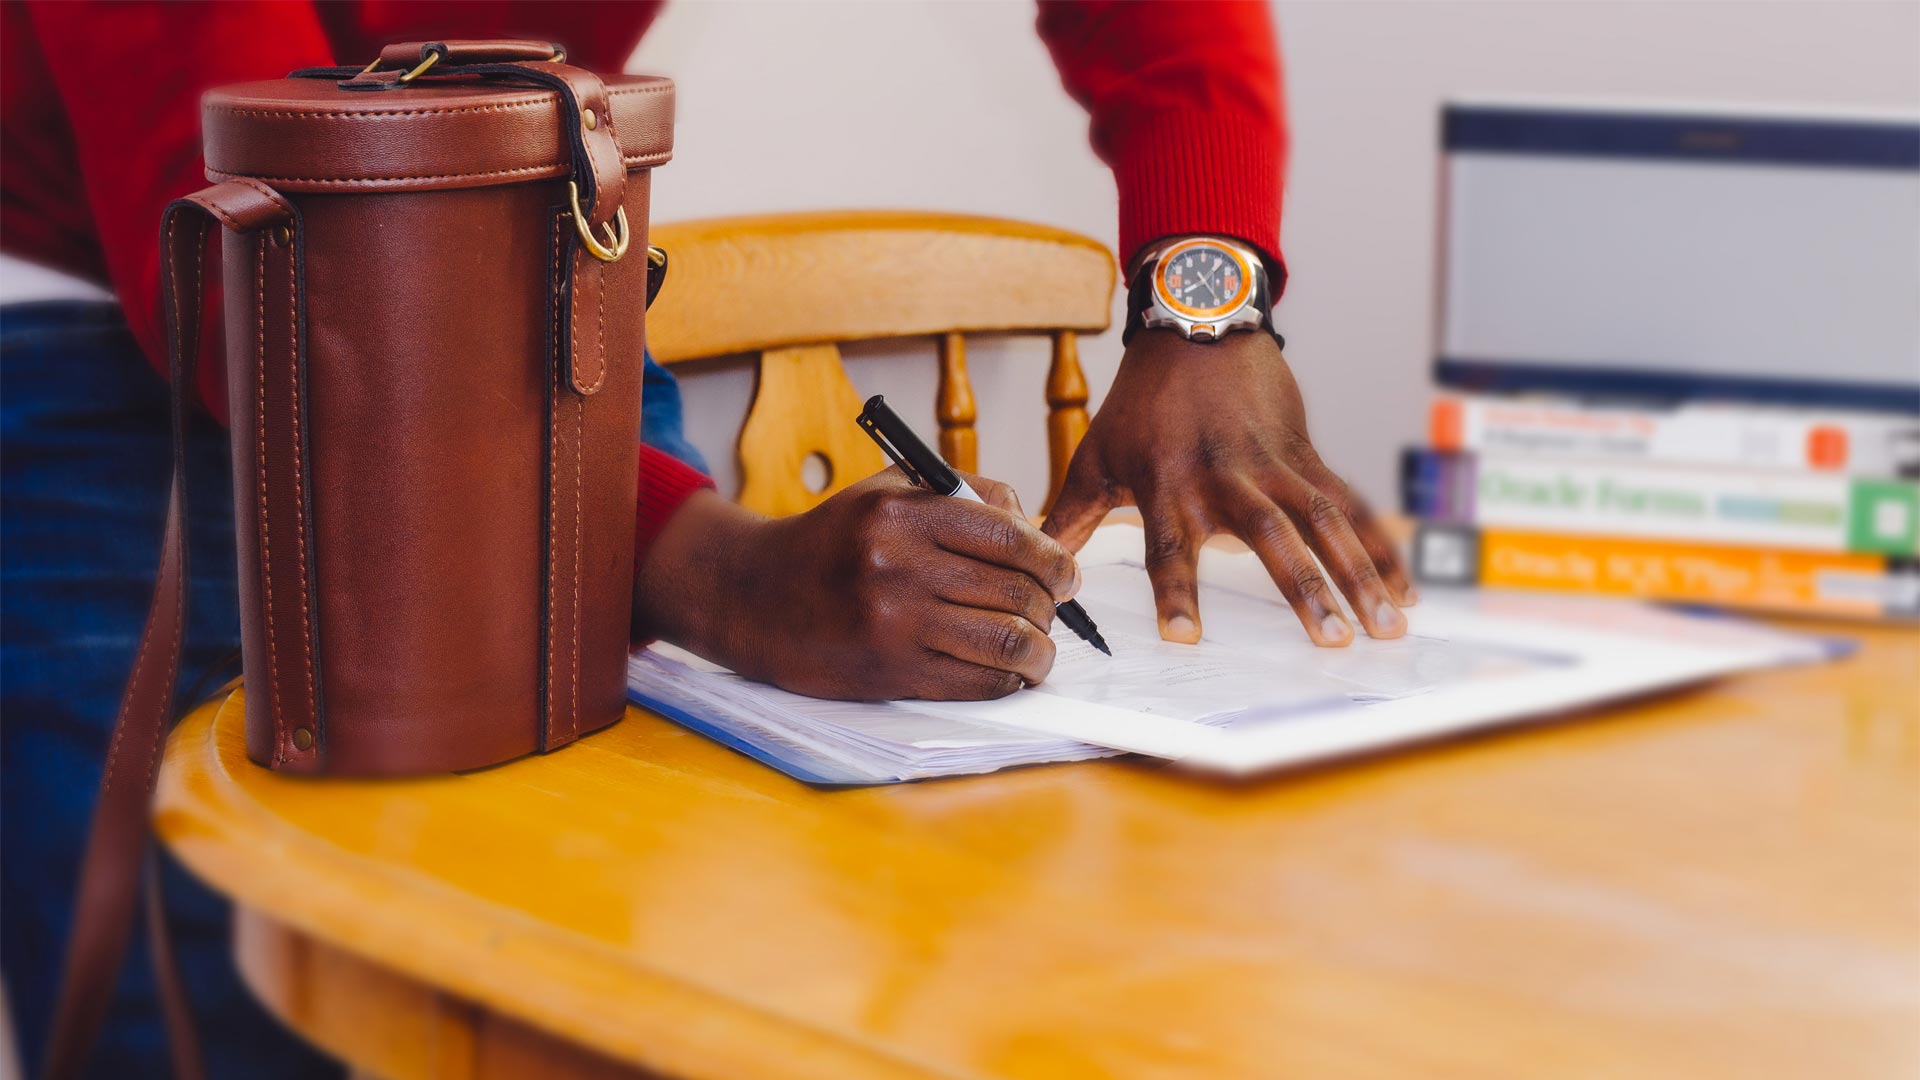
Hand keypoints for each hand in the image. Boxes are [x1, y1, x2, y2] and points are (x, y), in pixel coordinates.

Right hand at [635, 468, 1079, 699]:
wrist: (753, 596)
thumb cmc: (832, 541)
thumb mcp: (887, 491)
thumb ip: (962, 493)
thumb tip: (1035, 527)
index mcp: (901, 512)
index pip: (1010, 538)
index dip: (1054, 559)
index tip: (1067, 573)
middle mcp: (897, 565)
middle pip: (1016, 592)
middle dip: (1051, 606)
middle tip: (1053, 611)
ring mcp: (894, 623)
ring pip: (1007, 643)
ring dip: (1039, 651)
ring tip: (1039, 649)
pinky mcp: (889, 672)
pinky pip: (977, 683)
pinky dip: (1008, 681)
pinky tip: (1009, 673)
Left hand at [1043, 329, 1413, 645]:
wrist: (1197, 326)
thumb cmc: (1141, 401)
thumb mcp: (1095, 455)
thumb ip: (1068, 517)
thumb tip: (1033, 563)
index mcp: (1169, 484)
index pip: (1169, 547)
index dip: (1176, 591)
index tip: (1184, 636)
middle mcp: (1227, 477)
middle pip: (1270, 538)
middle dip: (1304, 589)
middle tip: (1333, 639)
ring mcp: (1275, 465)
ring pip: (1326, 522)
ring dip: (1360, 574)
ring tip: (1386, 627)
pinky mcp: (1307, 456)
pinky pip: (1351, 505)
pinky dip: (1381, 547)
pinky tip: (1404, 591)